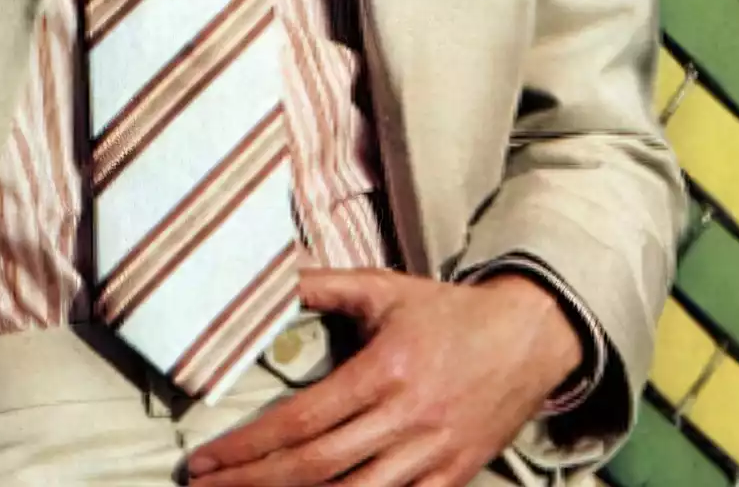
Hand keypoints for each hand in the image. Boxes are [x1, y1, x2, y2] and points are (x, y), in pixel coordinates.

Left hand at [183, 268, 582, 485]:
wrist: (532, 337)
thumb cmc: (448, 311)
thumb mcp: (384, 288)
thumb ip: (323, 284)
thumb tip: (268, 273)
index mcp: (384, 372)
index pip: (301, 420)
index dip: (248, 445)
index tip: (206, 458)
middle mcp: (407, 419)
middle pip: (317, 467)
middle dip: (255, 482)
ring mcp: (434, 455)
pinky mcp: (457, 476)